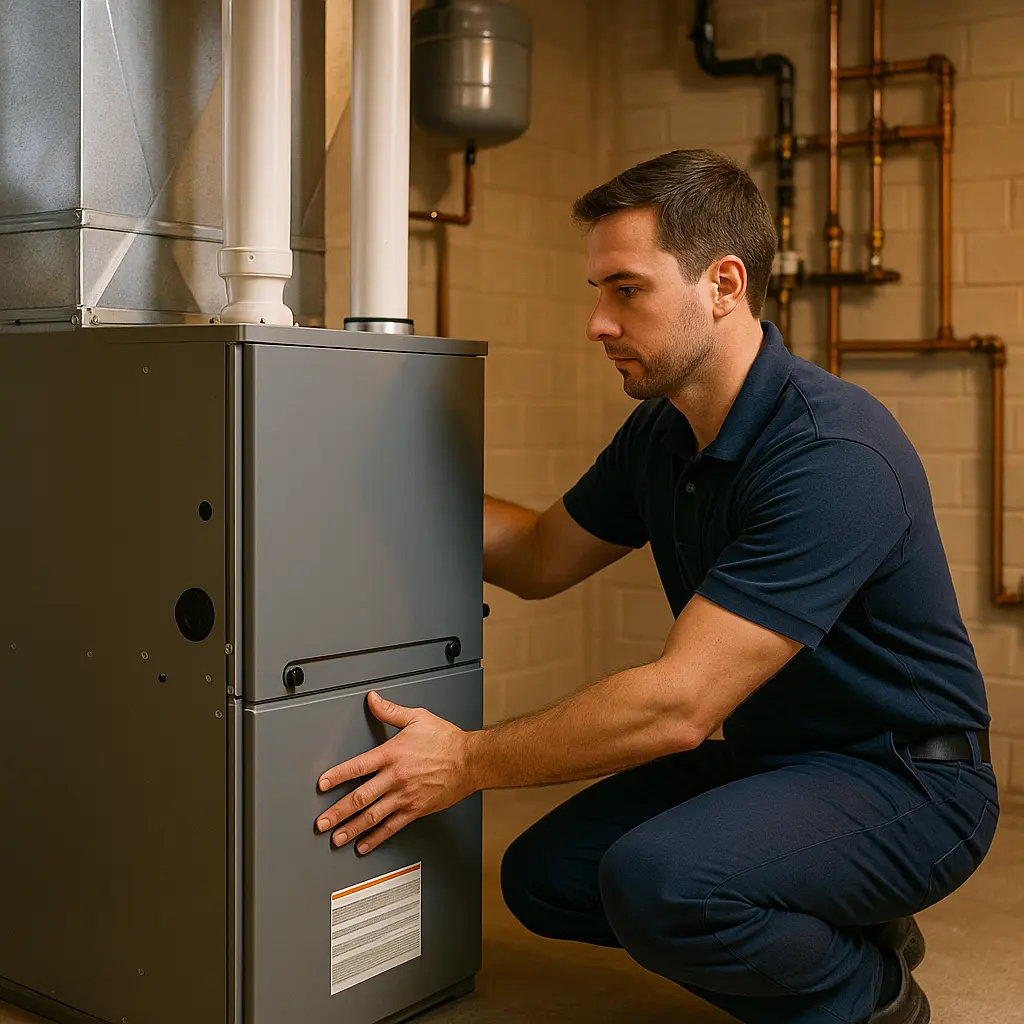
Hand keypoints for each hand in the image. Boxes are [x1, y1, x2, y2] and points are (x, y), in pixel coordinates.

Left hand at [315, 691, 476, 853]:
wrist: (471, 760)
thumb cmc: (446, 740)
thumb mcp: (417, 718)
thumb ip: (390, 712)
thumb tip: (373, 700)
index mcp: (392, 754)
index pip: (358, 766)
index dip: (337, 776)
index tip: (322, 784)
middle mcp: (396, 777)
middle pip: (360, 797)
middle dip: (338, 811)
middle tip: (322, 822)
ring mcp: (405, 796)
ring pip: (373, 816)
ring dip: (352, 828)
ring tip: (337, 837)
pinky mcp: (416, 810)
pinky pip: (392, 827)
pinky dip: (376, 838)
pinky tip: (365, 844)